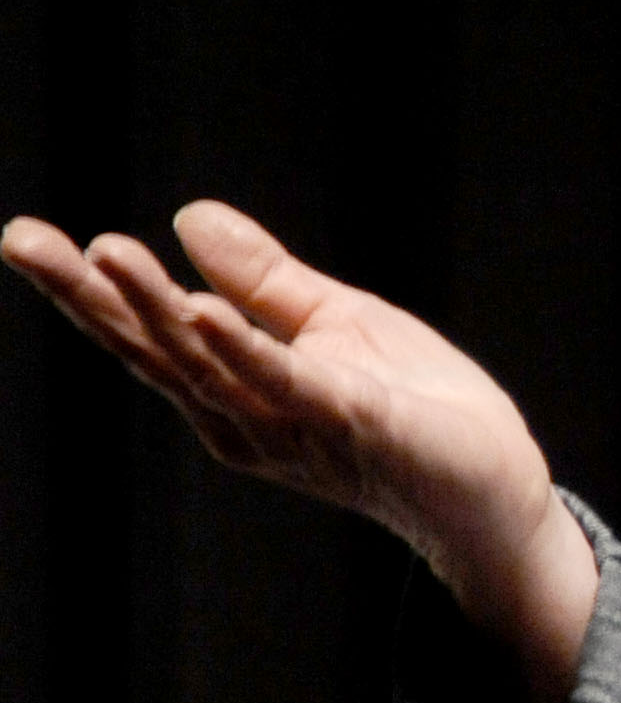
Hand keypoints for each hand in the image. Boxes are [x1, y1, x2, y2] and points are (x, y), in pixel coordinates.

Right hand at [2, 201, 595, 702]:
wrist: (491, 486)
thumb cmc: (415, 406)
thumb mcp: (332, 322)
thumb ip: (262, 280)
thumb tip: (188, 216)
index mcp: (234, 390)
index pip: (148, 332)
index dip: (86, 287)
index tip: (24, 237)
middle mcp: (244, 418)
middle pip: (154, 349)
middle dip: (88, 295)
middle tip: (22, 240)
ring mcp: (293, 428)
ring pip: (207, 364)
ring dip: (155, 309)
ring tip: (105, 256)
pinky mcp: (353, 424)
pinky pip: (286, 384)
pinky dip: (242, 350)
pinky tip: (202, 312)